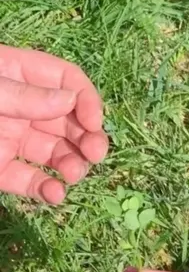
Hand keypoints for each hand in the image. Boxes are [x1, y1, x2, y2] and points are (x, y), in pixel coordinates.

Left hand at [0, 45, 108, 203]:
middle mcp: (21, 108)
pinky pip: (30, 181)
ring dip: (73, 165)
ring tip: (74, 175)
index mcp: (17, 76)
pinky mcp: (0, 170)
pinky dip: (46, 191)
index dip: (86, 100)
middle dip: (88, 138)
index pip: (67, 80)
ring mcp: (12, 140)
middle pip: (69, 121)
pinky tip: (55, 195)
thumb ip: (23, 95)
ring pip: (56, 154)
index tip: (93, 122)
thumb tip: (70, 101)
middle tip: (95, 154)